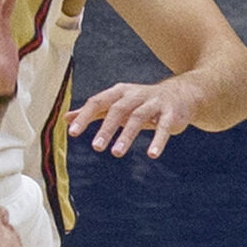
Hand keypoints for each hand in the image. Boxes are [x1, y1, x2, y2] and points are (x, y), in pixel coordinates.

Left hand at [67, 76, 197, 158]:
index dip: (85, 116)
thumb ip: (94, 111)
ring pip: (138, 117)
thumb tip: (66, 118)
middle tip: (96, 147)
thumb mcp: (117, 103)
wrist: (180, 94)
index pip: (98, 101)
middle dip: (106, 128)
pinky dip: (158, 140)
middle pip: (118, 109)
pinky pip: (164, 127)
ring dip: (127, 135)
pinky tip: (152, 154)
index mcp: (119, 92)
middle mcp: (135, 95)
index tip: (73, 133)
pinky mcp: (171, 113)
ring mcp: (154, 103)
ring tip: (116, 153)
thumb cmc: (142, 102)